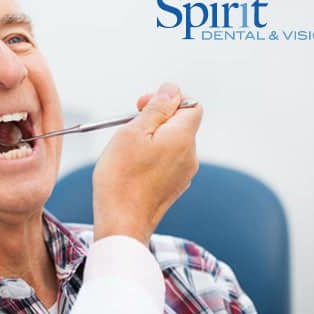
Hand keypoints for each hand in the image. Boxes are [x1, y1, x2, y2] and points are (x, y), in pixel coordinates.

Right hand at [92, 83, 202, 244]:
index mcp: (183, 137)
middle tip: (129, 126)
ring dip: (151, 140)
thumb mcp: (133, 132)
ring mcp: (183, 174)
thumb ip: (155, 109)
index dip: (168, 99)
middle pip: (180, 124)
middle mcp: (189, 155)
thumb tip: (171, 90)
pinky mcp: (173, 189)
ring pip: (171, 144)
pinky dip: (151, 158)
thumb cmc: (122, 178)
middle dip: (155, 119)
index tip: (141, 106)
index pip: (191, 105)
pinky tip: (131, 168)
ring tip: (126, 151)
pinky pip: (166, 163)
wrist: (122, 224)